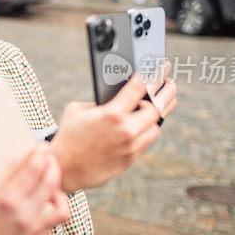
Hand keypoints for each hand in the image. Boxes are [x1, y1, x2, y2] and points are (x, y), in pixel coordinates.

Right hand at [0, 144, 69, 234]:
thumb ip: (3, 183)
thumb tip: (20, 165)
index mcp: (5, 200)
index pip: (33, 170)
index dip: (40, 155)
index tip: (42, 147)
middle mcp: (22, 216)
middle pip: (50, 184)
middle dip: (52, 167)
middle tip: (50, 159)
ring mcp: (29, 232)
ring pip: (60, 207)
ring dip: (58, 192)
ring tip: (51, 185)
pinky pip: (52, 224)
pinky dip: (51, 210)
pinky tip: (45, 203)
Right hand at [50, 70, 176, 192]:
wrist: (64, 167)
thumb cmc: (68, 136)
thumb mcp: (77, 110)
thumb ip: (98, 101)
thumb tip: (112, 100)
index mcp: (112, 113)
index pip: (140, 88)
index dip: (154, 74)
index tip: (161, 68)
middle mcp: (125, 130)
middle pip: (157, 108)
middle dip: (165, 94)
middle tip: (170, 85)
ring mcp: (130, 147)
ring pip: (155, 128)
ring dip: (156, 116)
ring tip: (157, 107)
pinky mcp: (129, 160)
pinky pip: (145, 143)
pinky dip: (145, 132)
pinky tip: (144, 125)